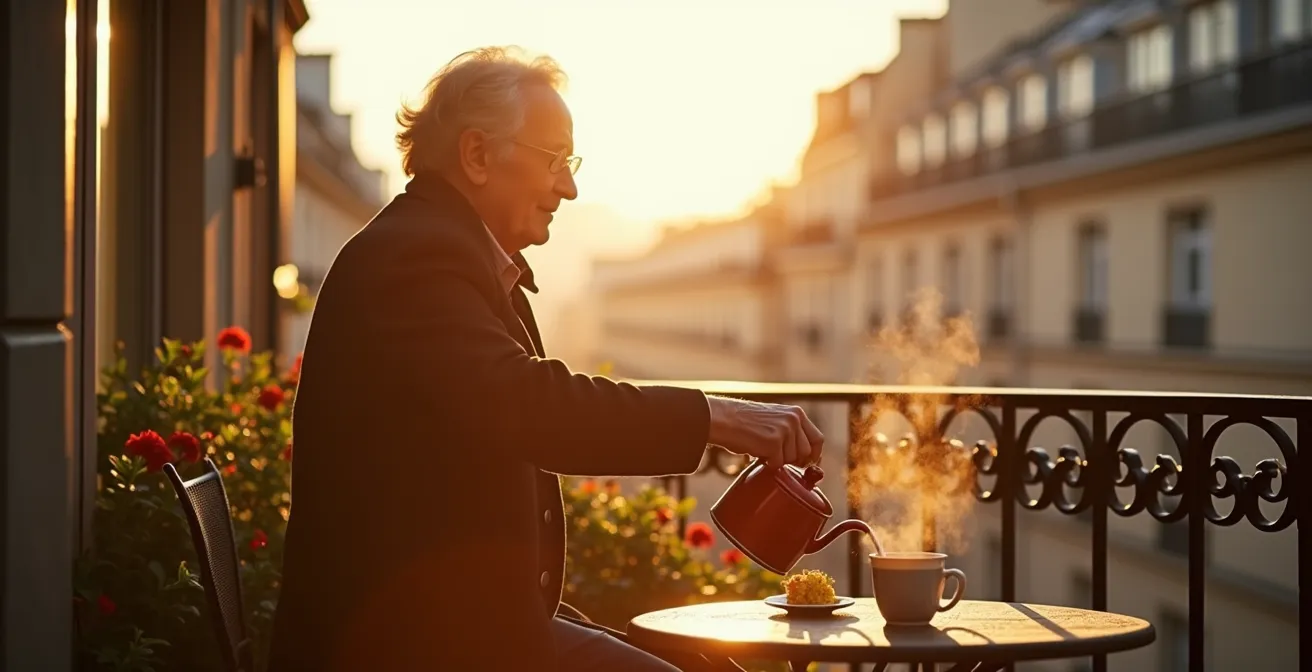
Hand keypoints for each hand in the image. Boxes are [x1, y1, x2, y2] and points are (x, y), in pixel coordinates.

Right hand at [705, 396, 822, 467]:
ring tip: (762, 450)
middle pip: (806, 453)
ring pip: (792, 460)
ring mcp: (785, 430)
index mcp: (796, 413)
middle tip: (777, 458)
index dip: (814, 455)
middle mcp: (794, 420)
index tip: (805, 464)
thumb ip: (790, 433)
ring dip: (778, 461)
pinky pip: (778, 464)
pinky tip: (757, 452)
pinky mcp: (774, 442)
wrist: (723, 419)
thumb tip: (805, 460)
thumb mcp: (774, 421)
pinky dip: (768, 464)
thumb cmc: (744, 423)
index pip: (818, 439)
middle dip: (794, 461)